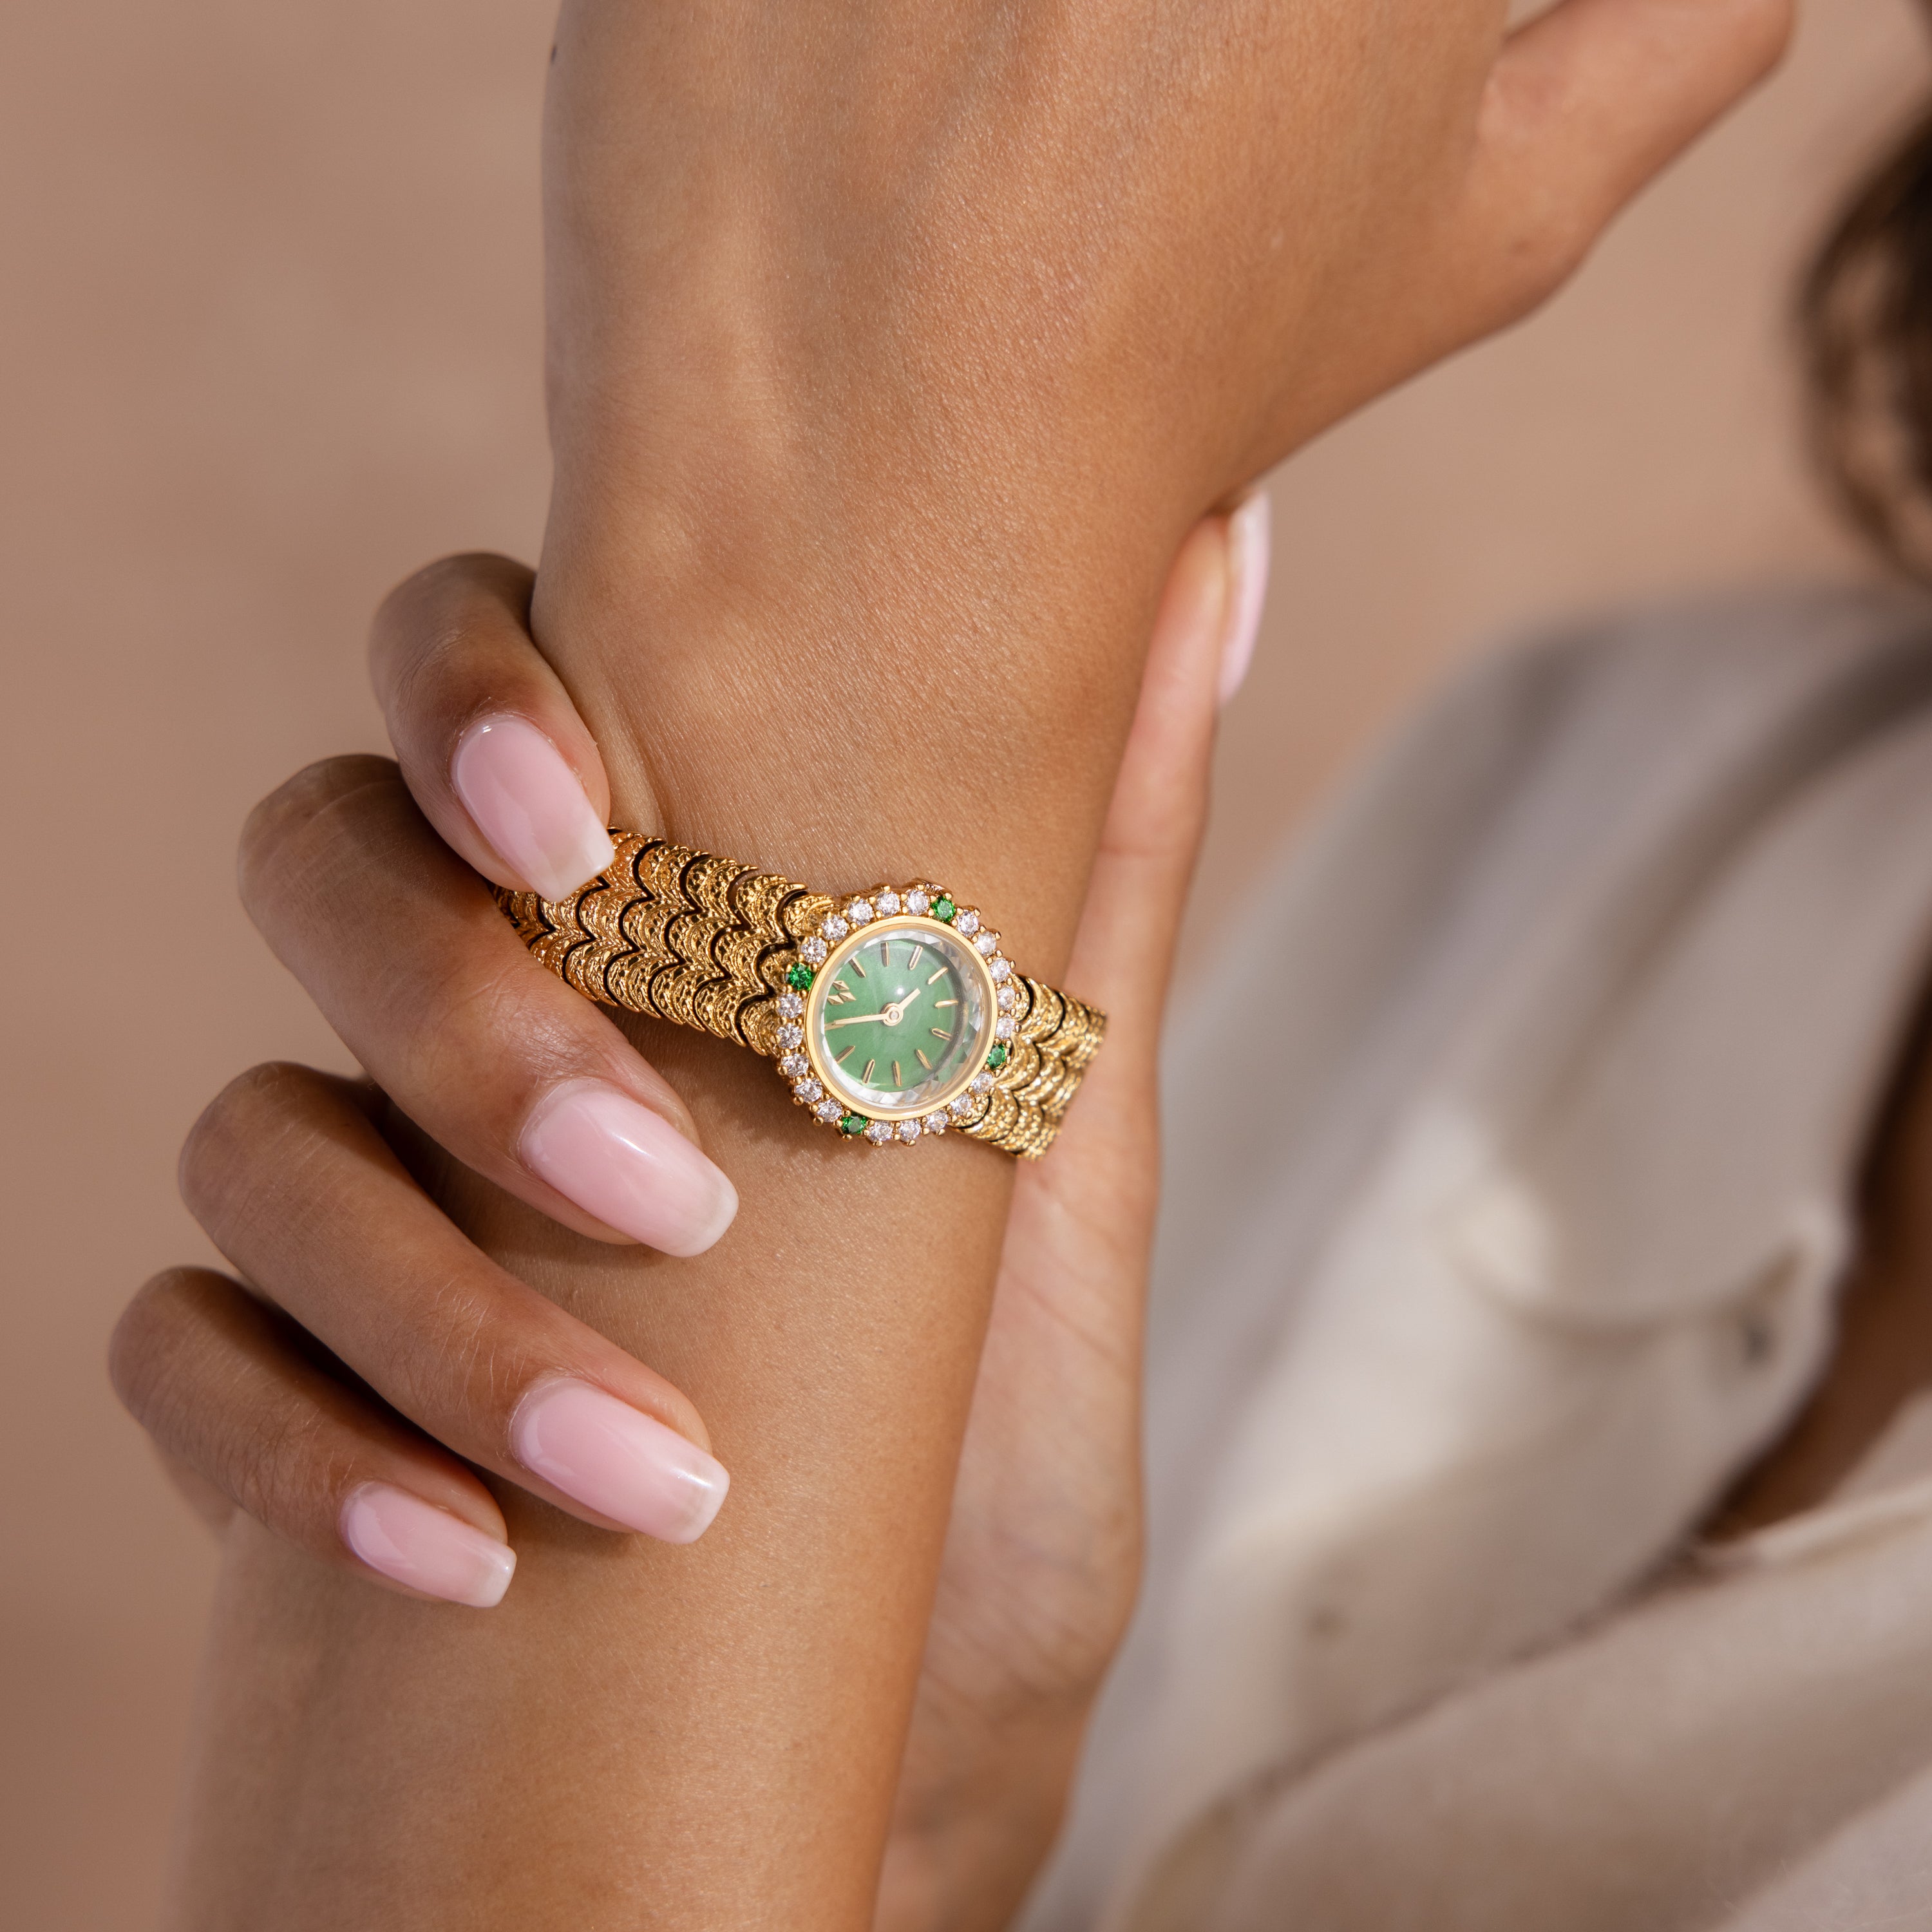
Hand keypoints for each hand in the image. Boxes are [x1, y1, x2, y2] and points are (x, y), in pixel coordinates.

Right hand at [115, 517, 1236, 1920]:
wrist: (889, 1775)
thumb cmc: (988, 1463)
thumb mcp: (1065, 1160)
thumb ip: (1100, 875)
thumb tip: (1215, 554)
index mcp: (644, 943)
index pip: (489, 709)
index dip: (472, 696)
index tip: (578, 822)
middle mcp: (484, 1042)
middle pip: (325, 868)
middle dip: (449, 1001)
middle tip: (636, 1176)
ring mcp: (367, 1222)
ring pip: (253, 1127)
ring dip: (418, 1283)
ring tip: (636, 1457)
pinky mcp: (278, 1408)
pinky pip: (181, 1356)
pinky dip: (296, 1445)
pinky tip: (456, 1557)